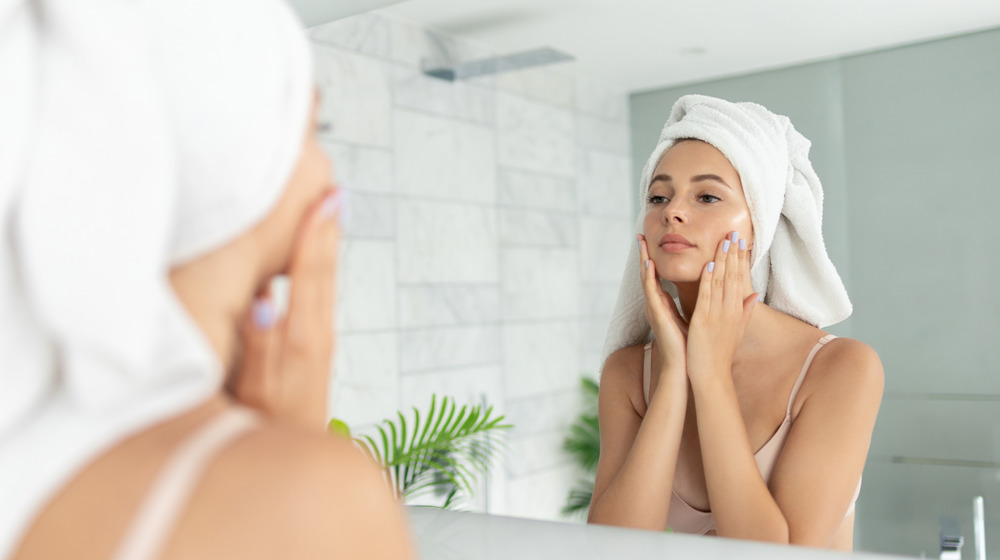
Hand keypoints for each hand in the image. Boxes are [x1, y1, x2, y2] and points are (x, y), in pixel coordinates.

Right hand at [230, 189, 341, 429]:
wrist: (292, 458)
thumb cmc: (265, 428)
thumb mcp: (255, 389)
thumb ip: (260, 344)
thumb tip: (266, 298)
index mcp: (303, 337)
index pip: (309, 275)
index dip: (316, 235)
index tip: (325, 197)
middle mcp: (317, 333)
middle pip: (325, 271)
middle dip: (328, 229)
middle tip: (333, 188)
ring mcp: (320, 340)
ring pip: (325, 282)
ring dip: (327, 244)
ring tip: (328, 210)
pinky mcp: (315, 347)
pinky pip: (319, 295)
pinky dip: (319, 268)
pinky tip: (313, 258)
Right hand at [638, 234, 688, 366]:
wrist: (686, 366)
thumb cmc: (690, 345)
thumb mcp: (694, 317)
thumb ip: (696, 302)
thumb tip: (706, 288)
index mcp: (663, 305)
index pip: (656, 277)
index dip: (653, 260)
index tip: (651, 244)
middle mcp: (656, 305)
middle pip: (647, 274)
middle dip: (643, 255)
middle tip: (640, 236)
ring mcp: (654, 309)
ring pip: (646, 279)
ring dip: (643, 260)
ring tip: (640, 243)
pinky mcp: (657, 315)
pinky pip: (651, 292)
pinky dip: (649, 277)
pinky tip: (648, 264)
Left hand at [686, 231, 757, 380]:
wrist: (712, 375)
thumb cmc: (721, 354)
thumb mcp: (738, 331)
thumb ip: (745, 311)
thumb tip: (755, 294)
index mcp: (737, 311)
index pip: (740, 279)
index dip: (740, 259)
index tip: (740, 242)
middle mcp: (730, 311)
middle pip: (733, 277)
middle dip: (733, 254)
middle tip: (734, 232)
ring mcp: (717, 315)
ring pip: (721, 283)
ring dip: (722, 261)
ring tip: (723, 241)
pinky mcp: (703, 321)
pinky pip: (707, 298)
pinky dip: (708, 281)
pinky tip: (709, 266)